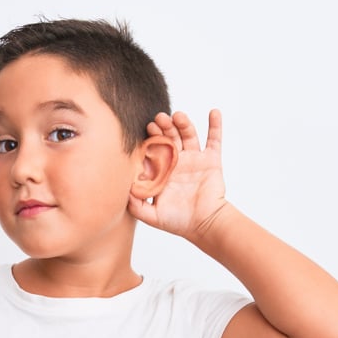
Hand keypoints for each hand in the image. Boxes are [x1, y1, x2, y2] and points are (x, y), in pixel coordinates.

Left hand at [128, 109, 228, 240]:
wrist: (205, 225)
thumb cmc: (179, 222)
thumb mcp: (151, 216)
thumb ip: (135, 205)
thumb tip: (122, 190)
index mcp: (162, 171)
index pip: (153, 150)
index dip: (150, 139)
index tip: (147, 130)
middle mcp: (177, 162)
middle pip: (169, 137)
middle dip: (164, 127)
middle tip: (158, 119)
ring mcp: (195, 160)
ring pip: (188, 134)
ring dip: (183, 123)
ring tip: (178, 116)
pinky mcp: (211, 160)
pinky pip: (214, 139)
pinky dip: (215, 125)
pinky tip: (213, 112)